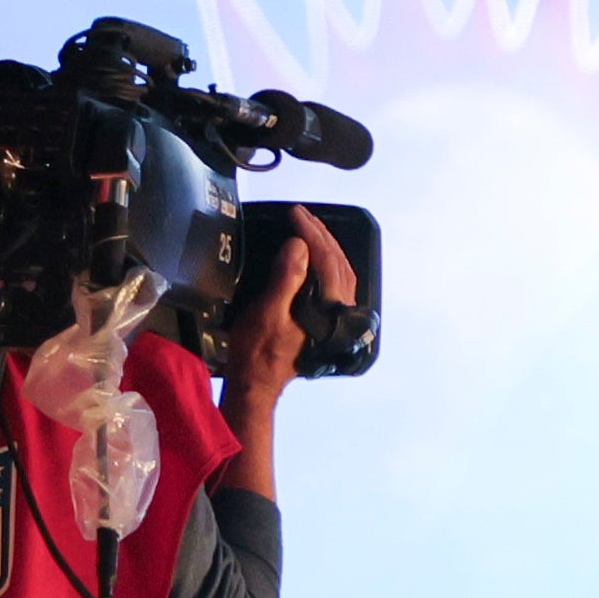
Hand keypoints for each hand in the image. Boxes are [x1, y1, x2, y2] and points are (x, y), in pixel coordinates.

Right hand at [225, 205, 334, 408]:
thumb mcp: (267, 312)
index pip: (327, 259)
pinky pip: (335, 281)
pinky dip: (327, 262)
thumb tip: (299, 246)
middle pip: (339, 262)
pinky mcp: (328, 319)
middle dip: (321, 234)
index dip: (312, 233)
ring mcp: (336, 315)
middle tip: (301, 214)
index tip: (295, 214)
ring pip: (341, 271)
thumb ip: (287, 279)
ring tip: (309, 226)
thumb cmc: (258, 350)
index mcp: (329, 307)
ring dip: (327, 246)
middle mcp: (340, 309)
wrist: (257, 382)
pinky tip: (314, 255)